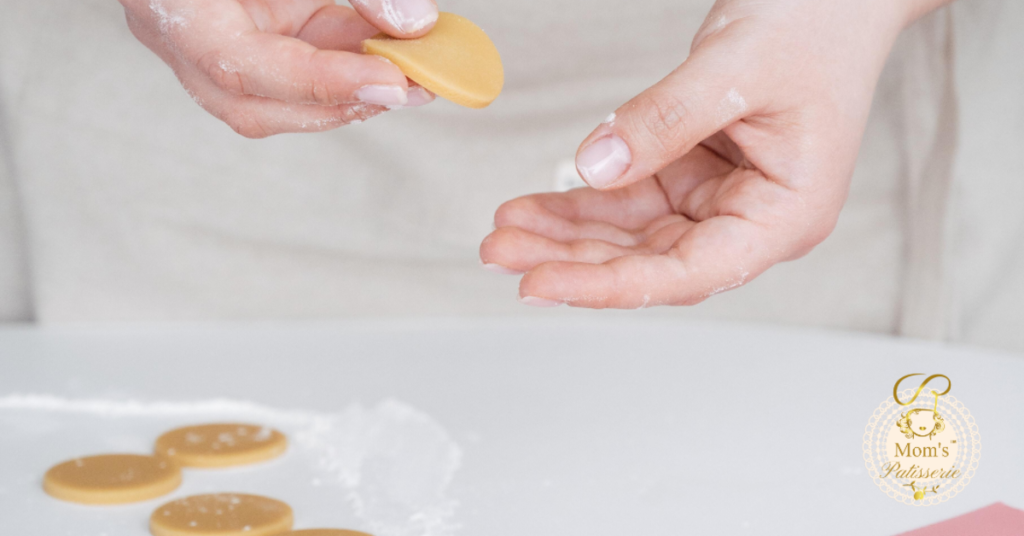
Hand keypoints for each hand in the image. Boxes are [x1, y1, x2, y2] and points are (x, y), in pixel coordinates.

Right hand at [121, 0, 438, 136]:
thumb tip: (412, 22)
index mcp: (171, 5)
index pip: (240, 67)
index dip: (322, 82)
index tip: (391, 80)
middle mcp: (181, 30)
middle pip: (254, 103)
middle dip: (340, 101)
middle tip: (413, 83)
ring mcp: (210, 34)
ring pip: (276, 92)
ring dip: (347, 86)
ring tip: (410, 65)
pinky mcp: (245, 26)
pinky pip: (294, 57)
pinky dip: (344, 58)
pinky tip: (388, 47)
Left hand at [481, 0, 940, 308]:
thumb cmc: (815, 26)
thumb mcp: (734, 68)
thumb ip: (665, 120)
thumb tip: (597, 165)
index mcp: (786, 217)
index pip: (688, 272)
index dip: (610, 285)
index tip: (543, 282)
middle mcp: (750, 221)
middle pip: (648, 261)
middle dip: (571, 258)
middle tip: (500, 251)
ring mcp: (718, 201)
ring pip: (630, 236)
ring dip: (566, 234)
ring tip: (504, 230)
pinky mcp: (691, 176)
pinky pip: (627, 200)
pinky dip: (580, 203)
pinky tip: (534, 207)